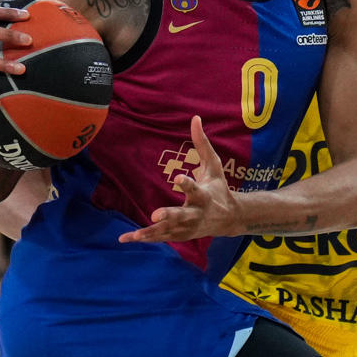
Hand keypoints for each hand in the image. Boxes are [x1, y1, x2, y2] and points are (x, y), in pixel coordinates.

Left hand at [119, 116, 240, 243]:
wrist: (230, 218)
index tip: (177, 178)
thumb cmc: (219, 187)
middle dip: (169, 216)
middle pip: (181, 216)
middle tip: (155, 215)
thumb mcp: (214, 166)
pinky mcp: (181, 235)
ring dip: (151, 233)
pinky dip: (146, 238)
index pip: (194, 188)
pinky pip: (161, 237)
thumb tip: (195, 118)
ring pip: (168, 231)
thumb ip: (202, 144)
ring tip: (134, 235)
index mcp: (203, 195)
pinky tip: (126, 238)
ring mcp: (188, 227)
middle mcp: (196, 213)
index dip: (186, 183)